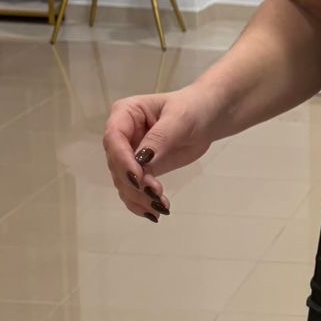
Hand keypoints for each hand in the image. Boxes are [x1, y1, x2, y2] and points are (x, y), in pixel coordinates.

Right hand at [102, 89, 215, 221]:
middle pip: (116, 165)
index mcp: (125, 114)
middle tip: (156, 195)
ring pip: (124, 181)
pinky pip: (135, 189)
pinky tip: (156, 212)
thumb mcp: (178, 119)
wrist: (206, 118)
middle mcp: (122, 135)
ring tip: (161, 206)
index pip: (114, 139)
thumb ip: (160, 138)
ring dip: (139, 197)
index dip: (123, 160)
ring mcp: (129, 154)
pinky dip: (142, 203)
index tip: (139, 178)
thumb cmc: (192, 109)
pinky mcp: (142, 170)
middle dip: (133, 184)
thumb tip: (142, 160)